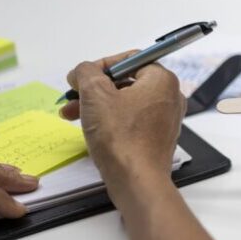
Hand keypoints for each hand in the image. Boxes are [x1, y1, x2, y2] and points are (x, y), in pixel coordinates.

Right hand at [60, 52, 184, 196]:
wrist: (137, 180)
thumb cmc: (120, 135)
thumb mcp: (95, 94)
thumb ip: (86, 72)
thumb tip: (83, 70)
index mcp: (162, 80)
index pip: (130, 59)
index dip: (101, 65)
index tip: (81, 77)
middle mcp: (170, 96)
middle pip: (126, 81)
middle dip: (94, 88)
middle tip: (72, 96)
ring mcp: (166, 119)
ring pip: (126, 102)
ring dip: (97, 105)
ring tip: (70, 114)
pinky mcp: (158, 138)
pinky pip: (132, 120)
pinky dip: (110, 120)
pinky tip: (89, 128)